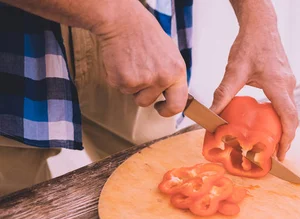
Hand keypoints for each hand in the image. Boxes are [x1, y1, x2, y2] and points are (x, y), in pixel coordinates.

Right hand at [93, 3, 187, 117]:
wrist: (123, 21)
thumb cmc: (146, 35)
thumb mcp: (170, 55)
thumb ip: (172, 76)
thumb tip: (173, 94)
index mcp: (177, 72)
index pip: (178, 104)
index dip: (168, 111)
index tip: (161, 108)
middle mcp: (163, 78)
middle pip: (148, 102)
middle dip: (141, 95)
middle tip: (138, 78)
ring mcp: (144, 80)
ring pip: (132, 95)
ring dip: (130, 84)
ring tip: (131, 63)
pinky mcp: (124, 80)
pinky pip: (119, 87)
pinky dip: (117, 76)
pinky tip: (121, 61)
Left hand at [210, 19, 297, 160]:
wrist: (261, 25)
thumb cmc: (250, 44)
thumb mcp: (234, 70)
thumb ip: (224, 93)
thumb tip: (212, 114)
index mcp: (278, 86)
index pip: (289, 118)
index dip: (287, 139)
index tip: (281, 154)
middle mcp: (288, 86)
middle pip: (292, 118)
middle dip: (286, 138)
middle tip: (276, 155)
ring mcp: (289, 82)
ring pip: (290, 111)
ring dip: (284, 128)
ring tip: (272, 143)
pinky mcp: (285, 80)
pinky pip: (286, 103)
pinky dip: (281, 117)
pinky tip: (268, 122)